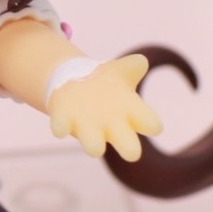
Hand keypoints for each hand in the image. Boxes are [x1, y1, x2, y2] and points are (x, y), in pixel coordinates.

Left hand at [47, 54, 162, 161]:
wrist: (76, 82)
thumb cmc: (106, 82)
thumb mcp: (120, 70)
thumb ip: (132, 66)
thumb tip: (140, 61)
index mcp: (131, 113)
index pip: (150, 124)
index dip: (152, 125)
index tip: (152, 125)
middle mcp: (112, 127)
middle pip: (128, 147)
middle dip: (129, 149)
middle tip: (130, 151)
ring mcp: (87, 127)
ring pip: (94, 146)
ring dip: (93, 144)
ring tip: (93, 140)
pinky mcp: (64, 121)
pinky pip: (61, 128)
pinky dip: (61, 128)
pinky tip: (60, 127)